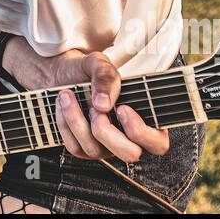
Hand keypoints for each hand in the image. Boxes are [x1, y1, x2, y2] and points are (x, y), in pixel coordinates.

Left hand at [44, 49, 169, 163]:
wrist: (62, 73)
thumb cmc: (89, 71)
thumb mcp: (99, 64)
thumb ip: (106, 76)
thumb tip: (104, 103)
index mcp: (144, 119)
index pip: (158, 143)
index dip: (141, 131)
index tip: (122, 108)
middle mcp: (127, 139)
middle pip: (130, 154)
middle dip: (108, 131)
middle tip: (95, 108)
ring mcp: (105, 147)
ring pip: (96, 150)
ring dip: (77, 120)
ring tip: (67, 94)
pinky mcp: (82, 149)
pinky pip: (75, 146)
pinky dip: (65, 123)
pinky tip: (63, 104)